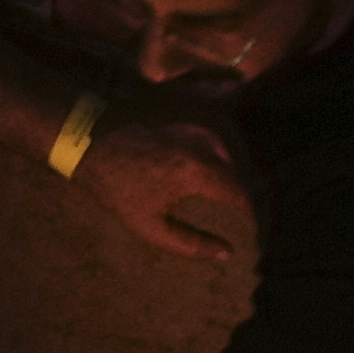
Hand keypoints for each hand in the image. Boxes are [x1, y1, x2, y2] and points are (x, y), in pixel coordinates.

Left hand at [75, 109, 253, 261]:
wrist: (88, 137)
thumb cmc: (115, 186)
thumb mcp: (148, 227)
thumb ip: (191, 245)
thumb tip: (228, 254)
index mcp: (198, 171)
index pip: (247, 195)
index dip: (260, 215)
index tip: (265, 229)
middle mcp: (208, 139)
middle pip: (250, 166)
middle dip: (259, 188)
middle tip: (264, 208)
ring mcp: (201, 113)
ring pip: (242, 138)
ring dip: (250, 160)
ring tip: (254, 181)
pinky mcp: (193, 98)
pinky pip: (227, 109)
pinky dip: (238, 128)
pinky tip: (243, 142)